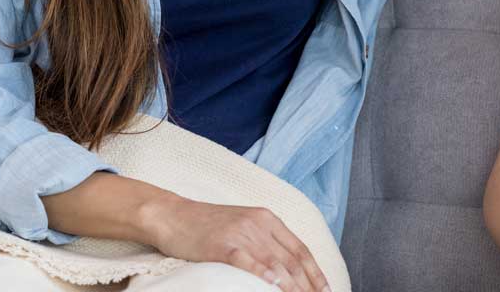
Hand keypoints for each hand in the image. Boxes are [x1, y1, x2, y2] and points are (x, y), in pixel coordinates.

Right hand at [143, 196, 330, 291]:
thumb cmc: (208, 225)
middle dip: (309, 284)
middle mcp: (258, 224)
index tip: (326, 290)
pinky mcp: (223, 244)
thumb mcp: (243, 225)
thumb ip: (265, 242)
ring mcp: (241, 233)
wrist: (173, 215)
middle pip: (291, 260)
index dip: (316, 272)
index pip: (300, 249)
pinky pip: (247, 261)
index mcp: (267, 218)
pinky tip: (273, 286)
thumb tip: (287, 269)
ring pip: (275, 264)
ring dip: (292, 286)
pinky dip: (263, 275)